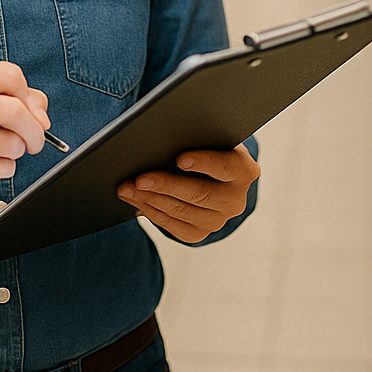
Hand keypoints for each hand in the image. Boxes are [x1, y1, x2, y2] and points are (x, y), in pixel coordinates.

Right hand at [0, 62, 49, 211]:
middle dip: (34, 130)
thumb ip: (20, 101)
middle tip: (33, 141)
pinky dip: (4, 169)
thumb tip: (41, 118)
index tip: (28, 111)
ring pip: (11, 143)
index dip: (28, 96)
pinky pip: (1, 166)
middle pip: (14, 110)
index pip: (10, 75)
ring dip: (16, 152)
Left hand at [117, 144, 258, 243]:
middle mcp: (236, 200)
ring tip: (127, 189)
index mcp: (244, 170)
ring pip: (182, 212)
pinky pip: (174, 227)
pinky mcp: (201, 233)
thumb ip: (196, 138)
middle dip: (165, 185)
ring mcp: (220, 220)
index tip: (180, 159)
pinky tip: (138, 202)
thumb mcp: (210, 139)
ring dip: (151, 200)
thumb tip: (162, 138)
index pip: (224, 166)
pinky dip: (153, 213)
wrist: (213, 176)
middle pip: (199, 194)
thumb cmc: (207, 147)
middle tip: (139, 179)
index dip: (203, 163)